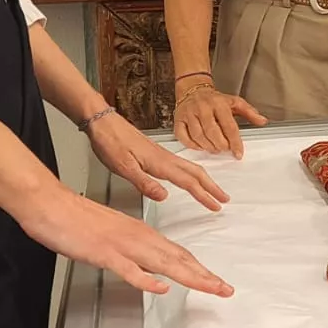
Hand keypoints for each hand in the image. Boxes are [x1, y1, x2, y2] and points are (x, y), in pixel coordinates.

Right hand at [19, 184, 232, 297]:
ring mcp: (121, 245)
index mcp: (140, 233)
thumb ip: (132, 252)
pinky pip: (127, 268)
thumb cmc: (76, 219)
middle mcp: (138, 237)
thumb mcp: (111, 237)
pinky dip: (145, 278)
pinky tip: (160, 287)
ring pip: (162, 263)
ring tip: (211, 287)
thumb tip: (149, 270)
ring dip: (189, 276)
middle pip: (178, 259)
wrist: (50, 203)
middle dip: (205, 276)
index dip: (200, 269)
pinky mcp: (102, 252)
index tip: (218, 282)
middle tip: (227, 289)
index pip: (178, 253)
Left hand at [86, 110, 228, 210]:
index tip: (216, 205)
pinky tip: (190, 176)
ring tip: (213, 189)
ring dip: (205, 180)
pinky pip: (182, 164)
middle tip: (224, 198)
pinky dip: (193, 173)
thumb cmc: (110, 143)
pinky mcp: (156, 153)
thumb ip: (144, 183)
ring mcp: (161, 154)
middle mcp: (164, 158)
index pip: (188, 182)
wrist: (102, 122)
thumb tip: (165, 196)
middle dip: (212, 186)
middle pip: (196, 173)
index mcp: (159, 163)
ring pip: (191, 167)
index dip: (203, 195)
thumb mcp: (123, 167)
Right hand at [173, 81, 267, 158]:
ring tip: (215, 148)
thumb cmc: (214, 99)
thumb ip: (250, 112)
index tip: (238, 153)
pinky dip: (192, 145)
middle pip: (212, 132)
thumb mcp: (234, 102)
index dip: (235, 142)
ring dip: (208, 147)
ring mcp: (189, 114)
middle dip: (221, 145)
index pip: (229, 126)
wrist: (192, 89)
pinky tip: (201, 146)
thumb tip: (263, 121)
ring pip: (198, 136)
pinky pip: (183, 137)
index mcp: (219, 103)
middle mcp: (203, 108)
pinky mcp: (178, 120)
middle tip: (225, 149)